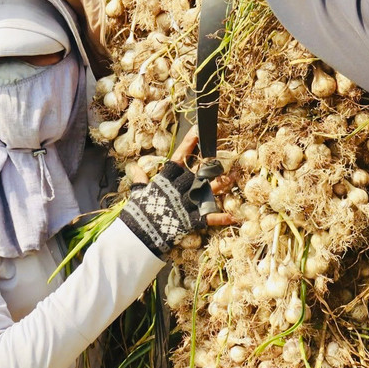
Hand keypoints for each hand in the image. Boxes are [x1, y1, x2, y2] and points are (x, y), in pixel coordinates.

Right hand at [119, 127, 234, 256]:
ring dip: (221, 185)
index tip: (198, 132)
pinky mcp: (190, 220)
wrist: (138, 235)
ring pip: (207, 191)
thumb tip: (135, 168)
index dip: (188, 144)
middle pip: (198, 173)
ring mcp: (185, 204)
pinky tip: (233, 215)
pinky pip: (208, 217)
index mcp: (164, 180)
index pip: (179, 158)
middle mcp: (178, 189)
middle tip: (223, 156)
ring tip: (232, 177)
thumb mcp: (138, 194)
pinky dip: (221, 218)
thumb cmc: (137, 213)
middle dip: (210, 165)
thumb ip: (140, 180)